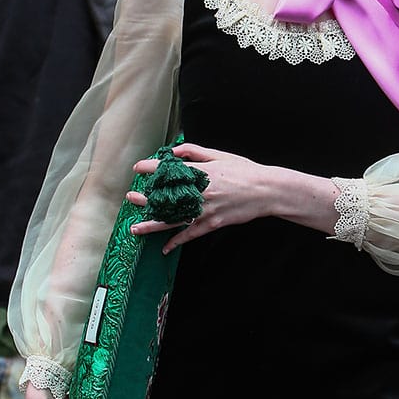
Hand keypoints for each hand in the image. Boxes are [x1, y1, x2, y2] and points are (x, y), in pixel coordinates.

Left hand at [126, 143, 273, 251]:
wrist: (266, 190)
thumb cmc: (245, 171)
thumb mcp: (221, 155)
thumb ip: (196, 152)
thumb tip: (174, 151)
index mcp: (202, 173)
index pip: (170, 170)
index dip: (152, 168)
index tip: (138, 168)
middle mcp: (201, 192)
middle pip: (167, 197)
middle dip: (146, 199)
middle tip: (131, 199)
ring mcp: (206, 209)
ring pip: (174, 220)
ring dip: (154, 225)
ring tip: (136, 229)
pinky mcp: (213, 223)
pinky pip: (191, 234)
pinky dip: (177, 242)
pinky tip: (165, 248)